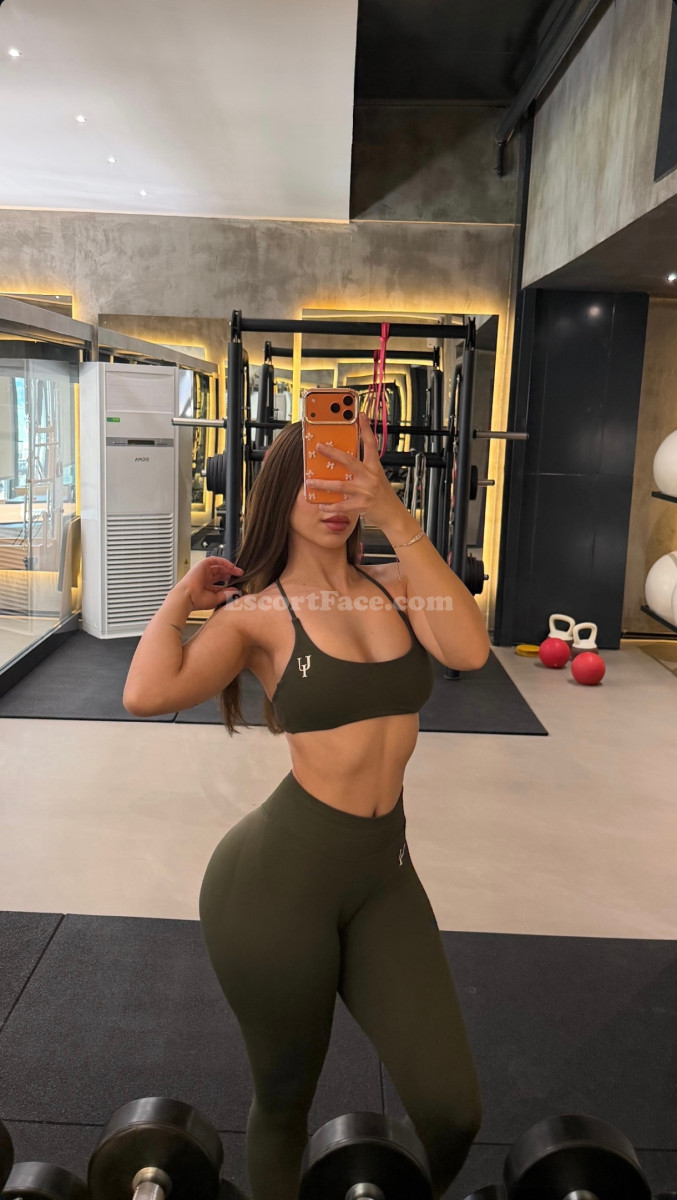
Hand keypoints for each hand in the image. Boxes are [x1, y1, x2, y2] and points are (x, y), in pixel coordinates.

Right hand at [178, 556, 243, 610]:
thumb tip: (236, 591)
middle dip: (230, 573)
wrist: (187, 597)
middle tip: (240, 575)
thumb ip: (226, 594)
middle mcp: (205, 578)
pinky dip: (223, 561)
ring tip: (237, 571)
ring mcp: (203, 571)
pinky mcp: (201, 564)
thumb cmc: (197, 600)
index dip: (229, 582)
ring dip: (228, 567)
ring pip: (218, 565)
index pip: (220, 582)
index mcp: (206, 587)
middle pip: (220, 572)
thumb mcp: (216, 598)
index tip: (238, 583)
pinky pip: (214, 560)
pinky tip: (231, 566)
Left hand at [314, 412, 401, 527]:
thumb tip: (344, 460)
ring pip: (340, 485)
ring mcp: (365, 491)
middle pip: (349, 460)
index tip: (360, 416)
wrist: (393, 515)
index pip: (371, 444)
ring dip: (323, 484)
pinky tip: (320, 504)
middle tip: (319, 447)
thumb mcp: (376, 477)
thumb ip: (363, 468)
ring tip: (310, 481)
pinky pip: (342, 505)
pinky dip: (330, 505)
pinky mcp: (361, 505)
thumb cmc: (383, 496)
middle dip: (332, 453)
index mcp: (375, 467)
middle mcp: (370, 477)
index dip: (366, 429)